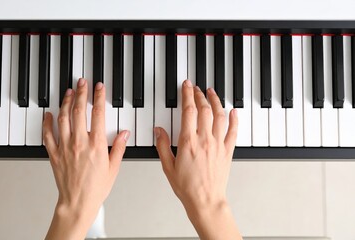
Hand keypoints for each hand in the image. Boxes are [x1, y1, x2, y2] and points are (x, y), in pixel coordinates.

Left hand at [43, 79, 128, 239]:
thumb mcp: (113, 168)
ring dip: (66, 103)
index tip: (99, 87)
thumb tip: (125, 133)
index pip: (98, 114)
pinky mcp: (54, 154)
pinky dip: (47, 122)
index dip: (98, 97)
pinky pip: (48, 134)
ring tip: (69, 92)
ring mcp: (65, 147)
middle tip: (82, 82)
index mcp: (96, 145)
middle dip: (81, 93)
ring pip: (63, 118)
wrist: (78, 202)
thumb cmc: (96, 188)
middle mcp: (79, 143)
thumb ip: (119, 148)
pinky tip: (49, 114)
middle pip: (79, 111)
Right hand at [155, 80, 240, 239]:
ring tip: (212, 93)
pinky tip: (233, 111)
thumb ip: (162, 145)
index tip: (186, 86)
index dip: (187, 95)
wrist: (205, 201)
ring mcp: (218, 144)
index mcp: (188, 142)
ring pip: (219, 116)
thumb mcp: (168, 166)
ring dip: (216, 101)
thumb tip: (159, 130)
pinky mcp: (227, 151)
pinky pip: (233, 131)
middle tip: (196, 88)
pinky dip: (234, 119)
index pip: (188, 110)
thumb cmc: (187, 187)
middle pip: (204, 109)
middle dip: (200, 95)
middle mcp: (205, 140)